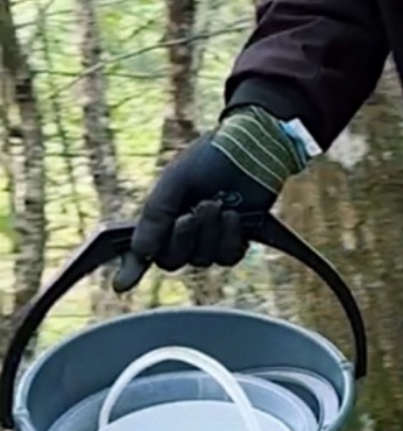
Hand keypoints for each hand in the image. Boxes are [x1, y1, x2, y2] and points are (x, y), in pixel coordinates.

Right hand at [112, 109, 302, 291]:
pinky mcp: (237, 238)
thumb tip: (141, 253)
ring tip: (218, 204)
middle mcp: (182, 231)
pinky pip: (228, 257)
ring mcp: (210, 237)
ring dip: (209, 234)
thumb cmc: (211, 157)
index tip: (122, 284)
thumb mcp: (176, 180)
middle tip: (197, 209)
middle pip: (172, 260)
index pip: (142, 250)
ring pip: (201, 259)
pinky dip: (229, 239)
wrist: (252, 146)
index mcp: (162, 216)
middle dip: (183, 238)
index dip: (130, 268)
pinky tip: (233, 216)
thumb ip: (157, 213)